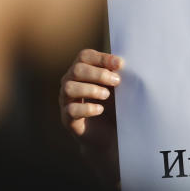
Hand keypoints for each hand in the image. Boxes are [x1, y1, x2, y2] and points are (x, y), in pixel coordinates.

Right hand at [59, 48, 122, 182]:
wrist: (111, 134)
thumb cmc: (115, 105)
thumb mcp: (118, 88)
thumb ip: (118, 75)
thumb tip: (123, 65)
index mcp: (82, 71)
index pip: (85, 56)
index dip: (101, 58)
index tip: (120, 64)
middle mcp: (70, 82)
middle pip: (77, 69)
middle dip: (98, 74)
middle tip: (117, 82)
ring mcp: (66, 101)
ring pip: (69, 88)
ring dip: (90, 89)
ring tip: (107, 95)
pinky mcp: (67, 118)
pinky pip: (71, 110)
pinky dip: (87, 108)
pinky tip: (100, 109)